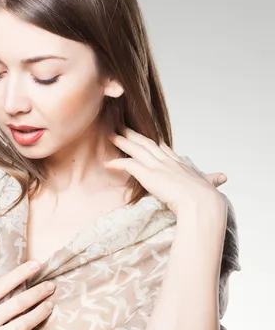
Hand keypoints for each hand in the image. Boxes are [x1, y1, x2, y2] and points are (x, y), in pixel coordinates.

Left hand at [104, 128, 226, 214]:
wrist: (201, 202)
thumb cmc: (207, 198)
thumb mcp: (210, 186)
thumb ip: (212, 180)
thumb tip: (223, 178)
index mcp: (180, 163)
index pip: (164, 148)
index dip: (154, 141)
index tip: (146, 135)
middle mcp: (168, 161)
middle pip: (147, 143)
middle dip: (134, 135)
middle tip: (122, 127)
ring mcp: (157, 166)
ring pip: (136, 149)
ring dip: (122, 141)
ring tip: (110, 135)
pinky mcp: (148, 175)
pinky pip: (128, 165)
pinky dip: (117, 163)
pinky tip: (108, 163)